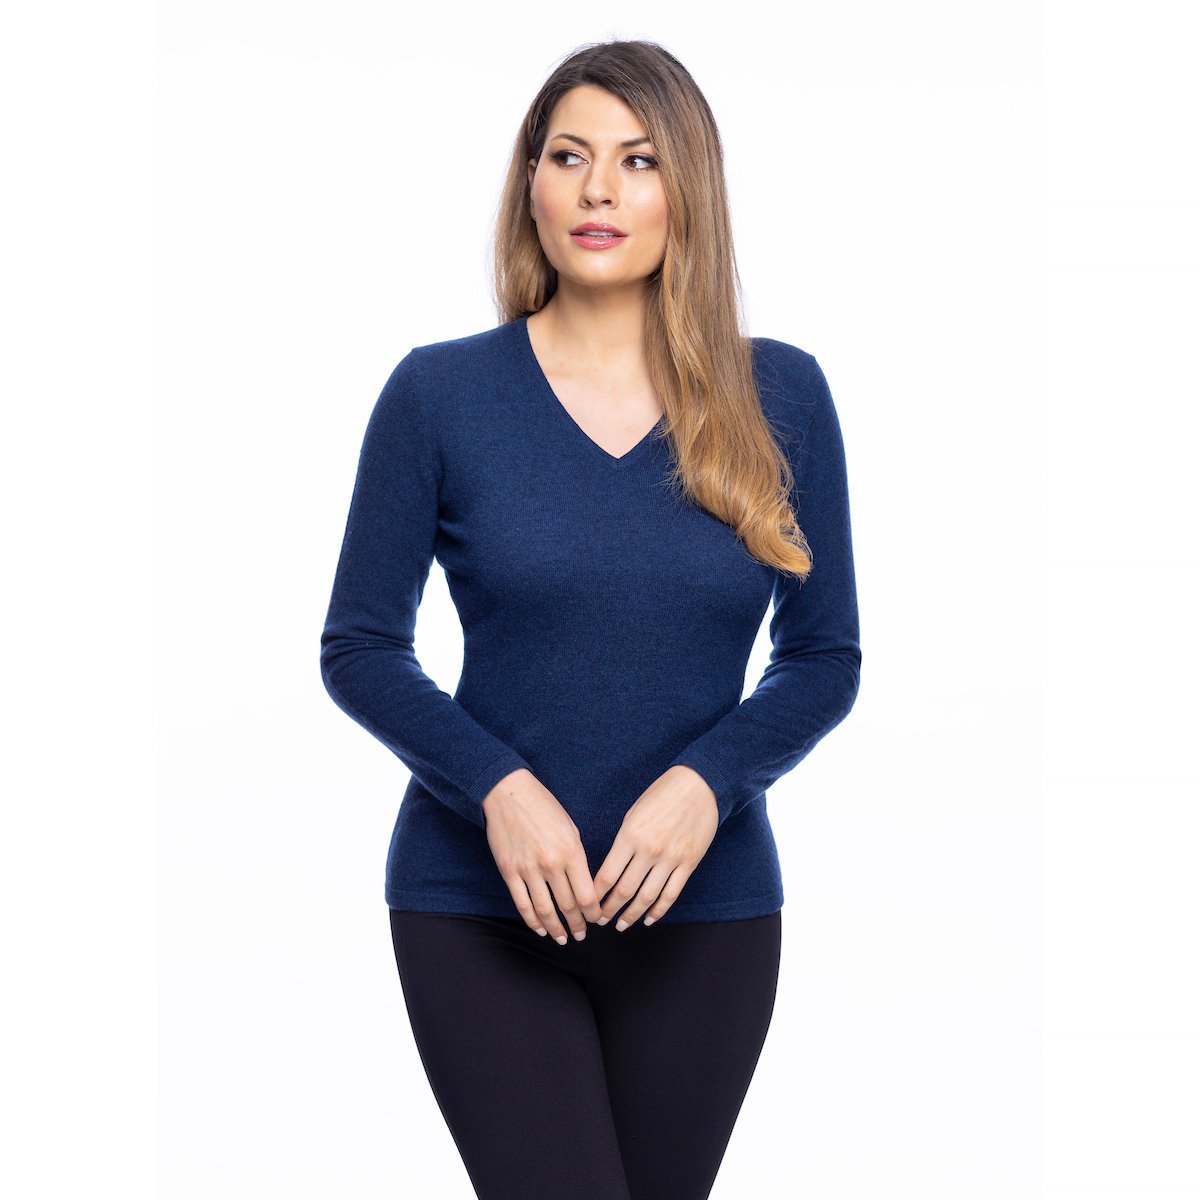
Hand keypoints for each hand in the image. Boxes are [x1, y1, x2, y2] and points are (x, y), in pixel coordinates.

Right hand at [482, 769, 602, 943]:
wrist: (509, 794)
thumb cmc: (544, 807)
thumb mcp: (570, 828)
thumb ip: (577, 857)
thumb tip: (584, 884)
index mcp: (572, 852)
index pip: (587, 895)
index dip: (593, 913)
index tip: (596, 919)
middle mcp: (551, 864)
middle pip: (568, 906)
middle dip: (577, 925)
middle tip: (581, 934)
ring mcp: (528, 870)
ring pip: (545, 911)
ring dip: (556, 929)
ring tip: (562, 938)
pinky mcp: (510, 872)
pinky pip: (522, 904)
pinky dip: (533, 921)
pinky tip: (540, 929)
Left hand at [591, 765, 718, 929]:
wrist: (698, 786)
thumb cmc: (662, 795)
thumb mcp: (633, 813)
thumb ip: (623, 842)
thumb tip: (611, 869)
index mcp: (630, 835)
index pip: (607, 874)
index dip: (596, 894)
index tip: (589, 905)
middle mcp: (649, 850)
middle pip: (625, 890)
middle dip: (610, 909)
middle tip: (600, 921)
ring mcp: (670, 858)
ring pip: (647, 897)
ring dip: (632, 915)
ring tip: (621, 925)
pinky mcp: (688, 863)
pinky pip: (671, 893)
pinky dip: (658, 910)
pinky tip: (649, 919)